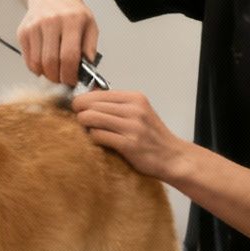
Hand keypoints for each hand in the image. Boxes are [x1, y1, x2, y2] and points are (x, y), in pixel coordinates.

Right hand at [17, 0, 99, 85]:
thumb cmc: (72, 12)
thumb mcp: (90, 25)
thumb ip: (90, 49)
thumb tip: (89, 75)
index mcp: (72, 20)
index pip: (69, 56)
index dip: (70, 74)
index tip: (72, 81)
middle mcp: (52, 21)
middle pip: (51, 61)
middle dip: (58, 78)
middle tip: (63, 80)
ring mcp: (34, 25)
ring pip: (37, 62)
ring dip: (46, 74)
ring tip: (54, 72)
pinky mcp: (23, 31)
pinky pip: (28, 59)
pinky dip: (36, 67)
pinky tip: (44, 64)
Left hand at [74, 89, 188, 180]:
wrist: (172, 157)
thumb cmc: (153, 136)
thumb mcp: (139, 111)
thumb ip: (116, 103)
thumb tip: (90, 94)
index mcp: (135, 98)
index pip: (97, 93)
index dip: (82, 101)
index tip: (77, 109)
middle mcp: (134, 109)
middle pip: (91, 105)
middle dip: (80, 113)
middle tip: (79, 122)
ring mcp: (132, 127)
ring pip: (92, 118)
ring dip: (84, 126)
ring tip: (87, 131)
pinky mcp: (129, 144)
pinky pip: (98, 136)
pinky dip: (93, 138)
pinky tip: (97, 141)